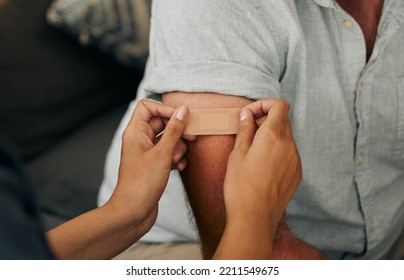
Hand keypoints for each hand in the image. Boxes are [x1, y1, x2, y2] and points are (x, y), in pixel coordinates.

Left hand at [107, 99, 193, 234]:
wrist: (132, 214)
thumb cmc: (142, 184)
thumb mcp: (163, 154)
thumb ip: (174, 130)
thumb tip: (183, 110)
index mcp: (135, 132)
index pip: (147, 106)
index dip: (165, 109)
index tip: (181, 117)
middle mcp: (139, 140)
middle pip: (161, 123)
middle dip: (177, 130)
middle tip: (192, 136)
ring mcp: (146, 153)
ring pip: (167, 139)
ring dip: (178, 147)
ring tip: (177, 159)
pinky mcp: (153, 165)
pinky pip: (168, 153)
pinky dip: (176, 158)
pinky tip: (179, 167)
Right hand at [223, 99, 301, 238]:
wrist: (254, 219)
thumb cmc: (241, 187)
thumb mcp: (237, 154)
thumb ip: (245, 129)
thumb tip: (247, 114)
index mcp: (273, 136)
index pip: (280, 105)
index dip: (264, 104)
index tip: (249, 115)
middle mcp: (289, 145)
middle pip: (283, 120)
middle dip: (265, 119)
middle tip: (247, 131)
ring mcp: (295, 160)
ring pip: (286, 137)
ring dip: (271, 136)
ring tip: (252, 150)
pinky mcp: (297, 173)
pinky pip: (289, 153)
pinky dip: (277, 150)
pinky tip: (262, 165)